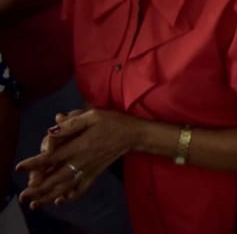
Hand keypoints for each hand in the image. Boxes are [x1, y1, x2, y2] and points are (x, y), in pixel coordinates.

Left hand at [18, 109, 136, 209]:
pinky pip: (82, 188)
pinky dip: (71, 196)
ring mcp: (89, 170)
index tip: (20, 167)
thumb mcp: (94, 115)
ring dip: (49, 196)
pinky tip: (61, 201)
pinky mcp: (95, 174)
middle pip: (55, 178)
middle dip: (38, 187)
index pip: (52, 157)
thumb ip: (73, 122)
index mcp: (80, 146)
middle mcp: (82, 161)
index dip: (35, 163)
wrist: (134, 135)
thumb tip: (54, 124)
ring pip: (66, 186)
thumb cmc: (113, 122)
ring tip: (35, 204)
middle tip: (24, 196)